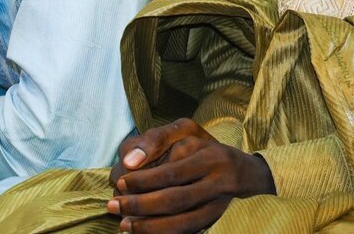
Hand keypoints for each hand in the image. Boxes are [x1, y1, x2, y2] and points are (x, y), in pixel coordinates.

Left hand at [106, 118, 275, 233]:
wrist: (240, 170)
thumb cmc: (203, 147)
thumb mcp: (185, 130)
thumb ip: (157, 138)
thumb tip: (130, 161)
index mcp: (211, 158)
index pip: (172, 173)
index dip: (143, 180)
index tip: (121, 182)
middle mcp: (219, 183)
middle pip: (176, 201)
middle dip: (140, 205)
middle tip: (114, 205)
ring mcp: (217, 207)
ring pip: (182, 223)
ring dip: (148, 227)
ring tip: (123, 223)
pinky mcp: (212, 222)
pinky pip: (186, 233)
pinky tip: (141, 231)